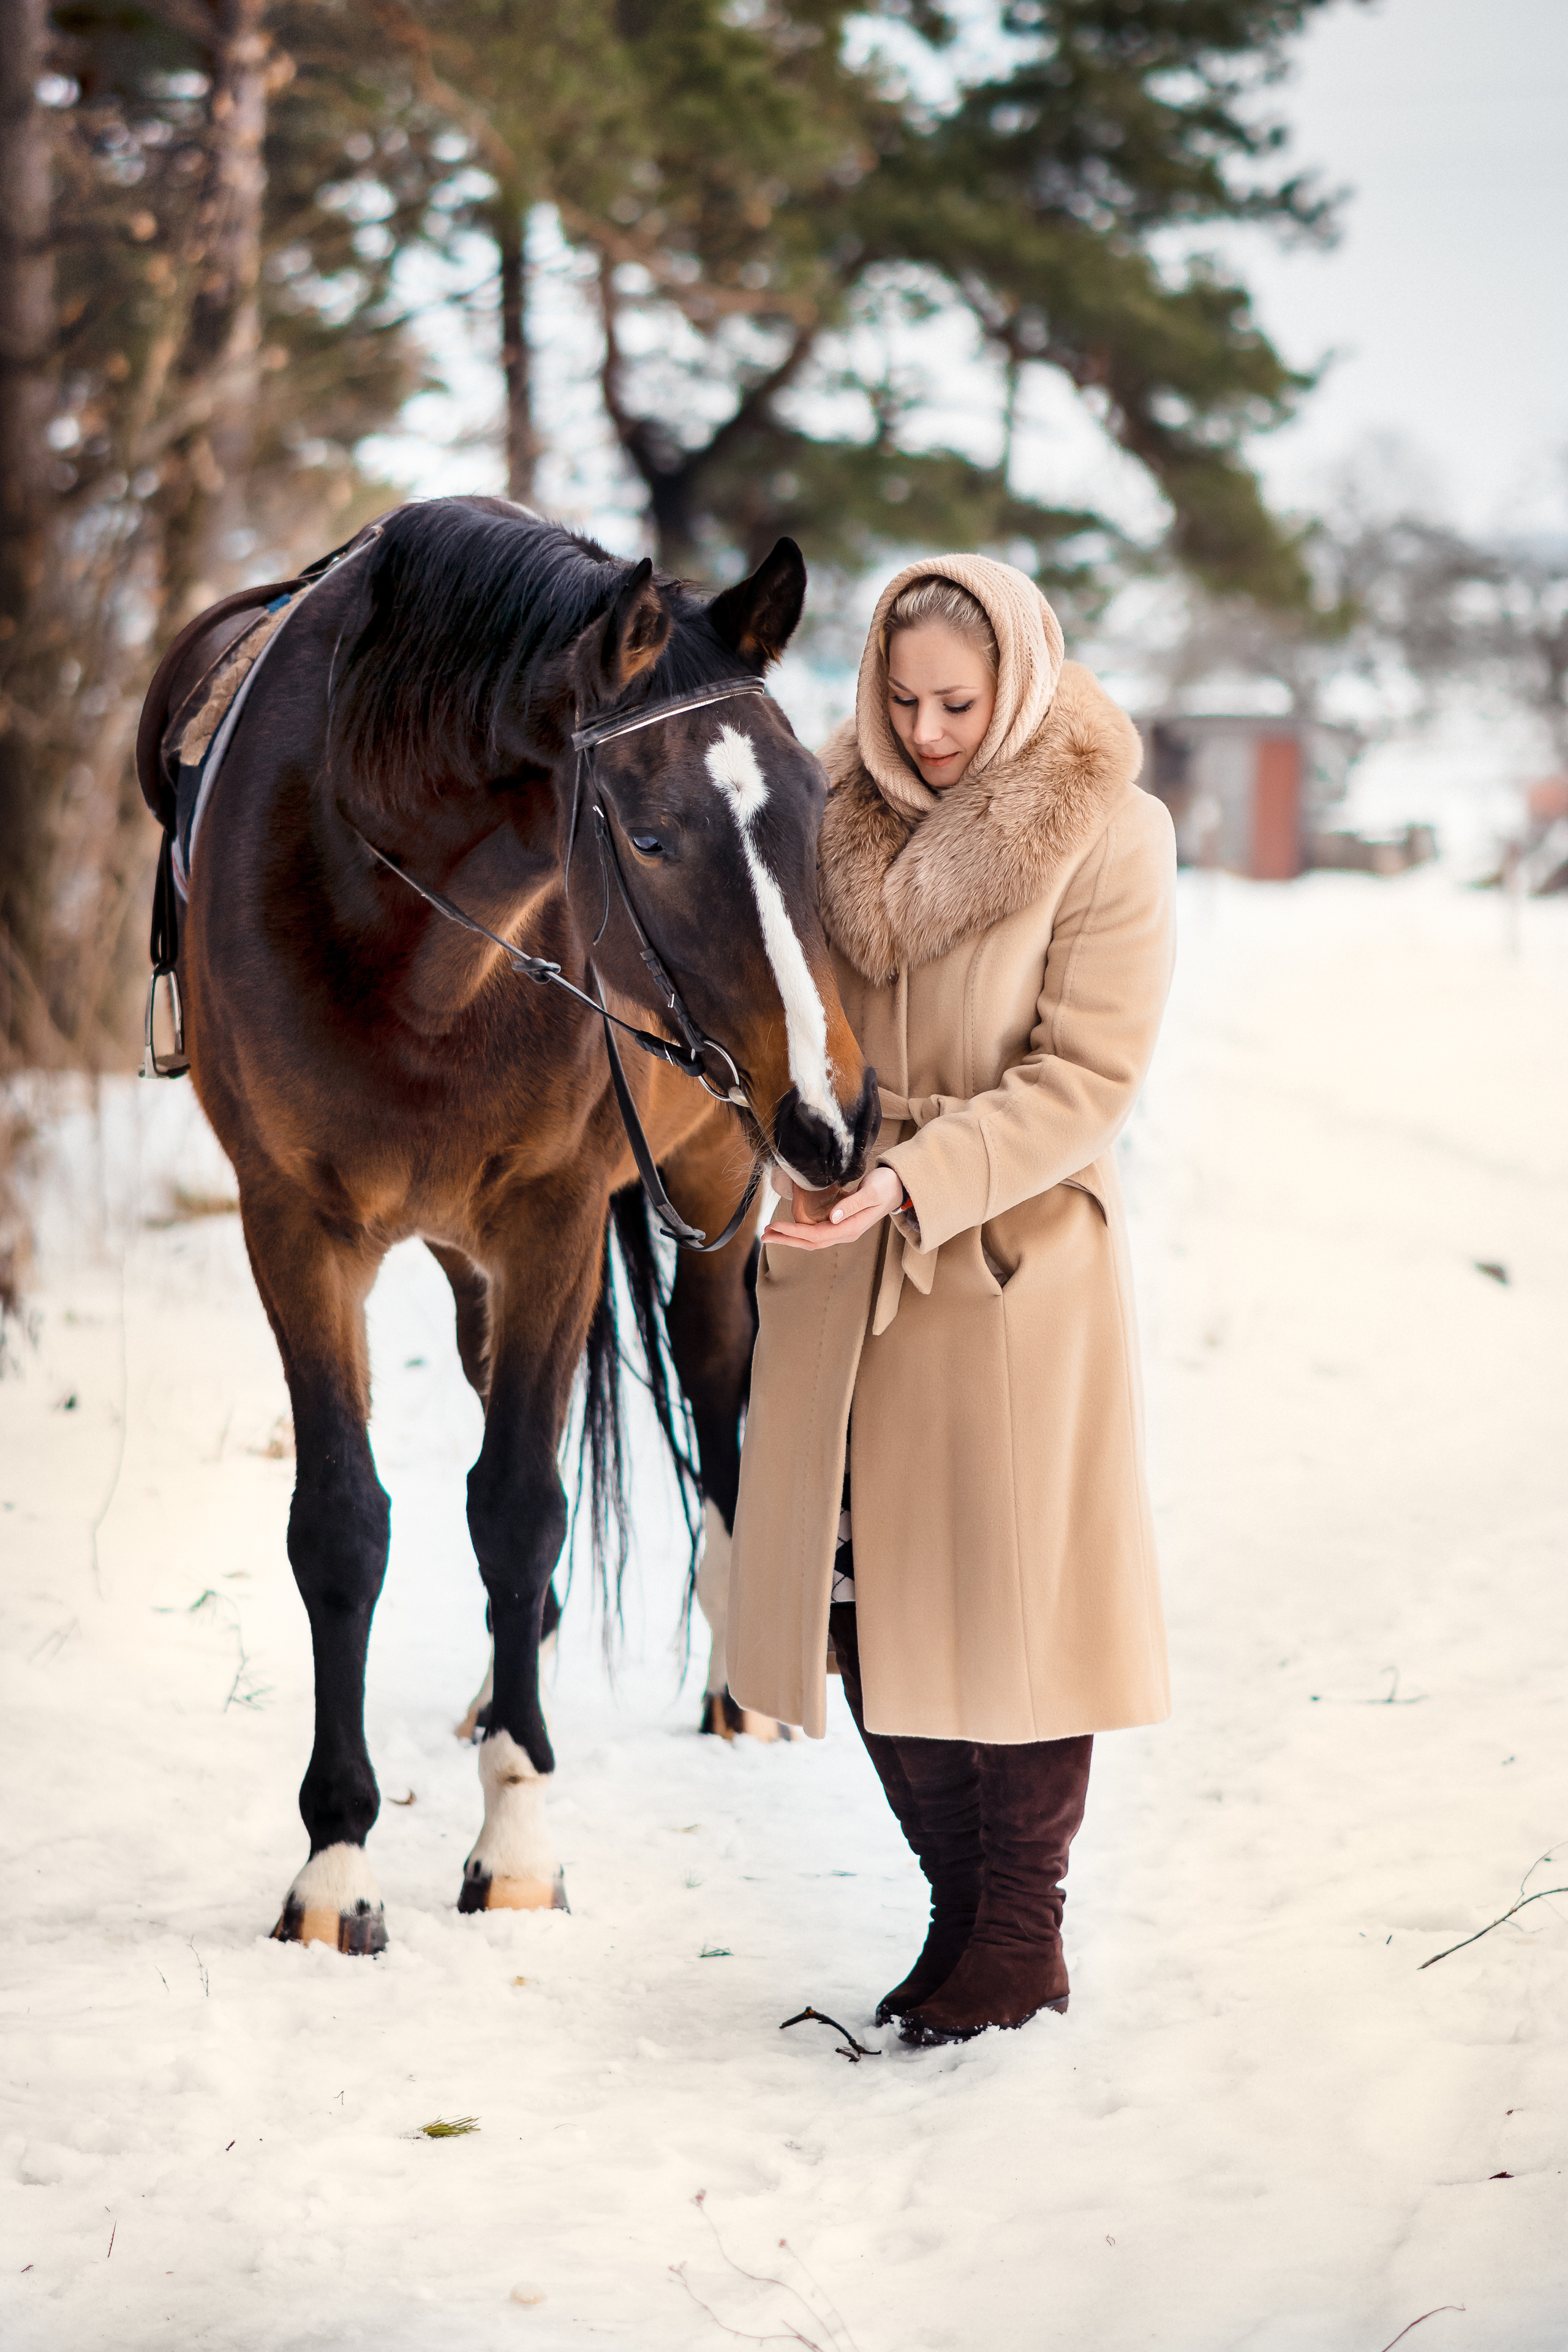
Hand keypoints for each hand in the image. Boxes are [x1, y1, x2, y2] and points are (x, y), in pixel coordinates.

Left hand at [765, 1164, 904, 1249]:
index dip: (793, 1232)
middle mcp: (844, 1233)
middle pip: (810, 1242)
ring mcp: (843, 1230)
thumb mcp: (871, 1193)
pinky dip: (800, 1230)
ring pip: (812, 1239)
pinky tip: (790, 1226)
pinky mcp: (841, 1223)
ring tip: (771, 1232)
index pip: (815, 1235)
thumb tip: (832, 1217)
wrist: (898, 1188)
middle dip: (786, 1239)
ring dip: (791, 1237)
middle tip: (764, 1234)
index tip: (775, 1226)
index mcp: (850, 1228)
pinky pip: (817, 1232)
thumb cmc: (885, 1187)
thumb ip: (851, 1205)